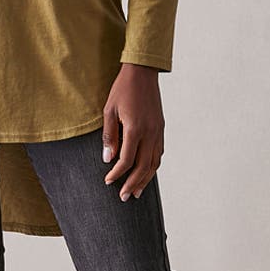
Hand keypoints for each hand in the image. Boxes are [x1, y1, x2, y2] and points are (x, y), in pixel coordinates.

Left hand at [102, 63, 163, 199]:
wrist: (142, 73)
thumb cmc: (123, 90)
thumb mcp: (109, 111)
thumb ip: (109, 137)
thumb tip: (108, 159)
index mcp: (135, 129)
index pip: (126, 160)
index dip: (117, 174)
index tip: (108, 181)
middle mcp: (150, 133)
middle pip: (143, 167)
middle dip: (133, 184)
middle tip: (124, 197)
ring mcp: (158, 131)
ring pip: (154, 163)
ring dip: (146, 179)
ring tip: (137, 192)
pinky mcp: (161, 128)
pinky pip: (159, 152)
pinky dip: (153, 166)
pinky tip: (146, 172)